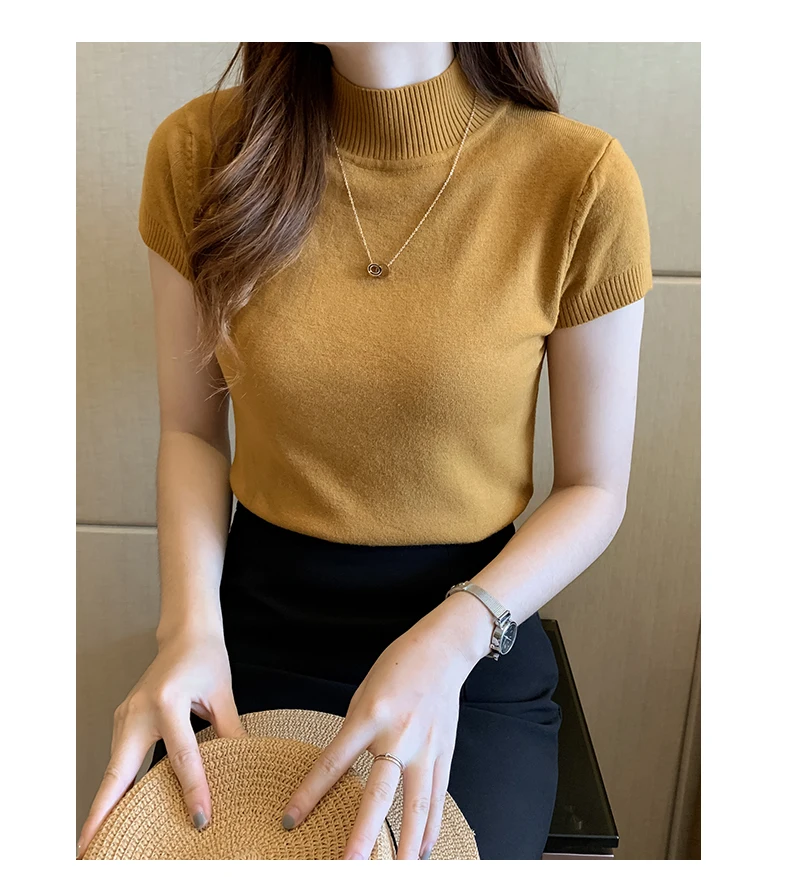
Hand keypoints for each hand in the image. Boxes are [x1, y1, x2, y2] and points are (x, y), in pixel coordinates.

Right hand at [76, 630, 246, 858]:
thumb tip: (243, 769)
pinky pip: (118, 761)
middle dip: (103, 813)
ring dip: (104, 806)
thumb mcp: (223, 694)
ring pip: (113, 771)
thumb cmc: (205, 657)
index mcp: (167, 701)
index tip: (199, 819)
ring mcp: (124, 716)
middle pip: (119, 772)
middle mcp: (138, 710)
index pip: (181, 756)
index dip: (193, 790)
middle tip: (91, 850)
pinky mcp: (123, 721)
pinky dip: (114, 789)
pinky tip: (113, 813)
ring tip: (97, 844)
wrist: (185, 633)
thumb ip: (231, 733)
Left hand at [280, 607, 479, 860]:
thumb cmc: (398, 666)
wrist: (444, 650)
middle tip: (348, 866)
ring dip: (404, 844)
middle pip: (378, 793)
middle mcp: (399, 735)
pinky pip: (437, 798)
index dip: (309, 794)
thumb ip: (354, 731)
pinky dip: (430, 827)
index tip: (290, 820)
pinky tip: (421, 852)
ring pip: (415, 805)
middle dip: (362, 834)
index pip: (333, 762)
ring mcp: (426, 748)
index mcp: (370, 715)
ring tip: (394, 871)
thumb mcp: (364, 692)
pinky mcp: (445, 754)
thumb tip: (342, 769)